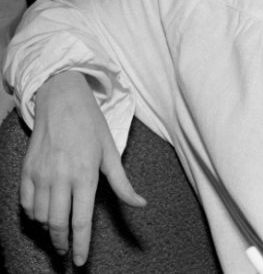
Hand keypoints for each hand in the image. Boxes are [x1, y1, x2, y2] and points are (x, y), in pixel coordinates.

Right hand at [20, 71, 145, 265]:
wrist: (61, 100)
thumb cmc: (91, 125)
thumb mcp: (111, 152)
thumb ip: (123, 183)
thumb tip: (141, 204)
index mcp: (85, 174)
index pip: (81, 220)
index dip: (80, 244)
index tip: (79, 261)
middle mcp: (60, 178)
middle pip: (57, 224)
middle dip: (61, 243)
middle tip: (66, 251)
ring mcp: (40, 175)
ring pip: (40, 217)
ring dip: (49, 229)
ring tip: (58, 230)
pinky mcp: (26, 171)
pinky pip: (26, 204)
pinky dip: (34, 215)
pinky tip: (43, 214)